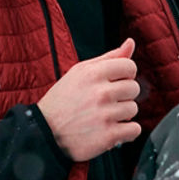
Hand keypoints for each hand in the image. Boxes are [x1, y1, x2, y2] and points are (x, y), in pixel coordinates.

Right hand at [37, 38, 140, 161]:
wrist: (44, 132)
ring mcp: (105, 115)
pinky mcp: (108, 136)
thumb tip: (130, 43)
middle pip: (134, 88)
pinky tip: (111, 129)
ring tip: (104, 116)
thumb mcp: (80, 72)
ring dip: (122, 114)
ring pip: (133, 109)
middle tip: (105, 101)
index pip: (130, 66)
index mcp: (93, 73)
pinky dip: (126, 132)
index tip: (115, 82)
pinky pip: (134, 130)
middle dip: (123, 95)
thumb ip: (109, 57)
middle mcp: (101, 92)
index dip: (125, 75)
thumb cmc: (62, 100)